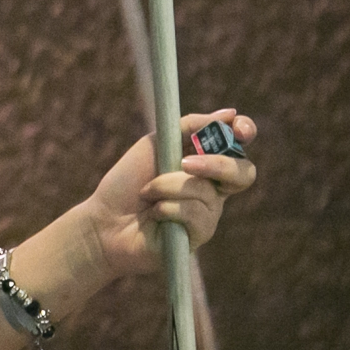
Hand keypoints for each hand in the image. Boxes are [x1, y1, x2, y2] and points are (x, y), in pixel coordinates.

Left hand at [84, 109, 258, 275]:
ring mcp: (209, 213)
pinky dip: (167, 207)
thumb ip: (189, 127)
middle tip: (184, 163)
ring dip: (168, 186)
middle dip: (217, 164)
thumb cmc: (128, 181)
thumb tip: (229, 115)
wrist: (104, 220)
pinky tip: (154, 213)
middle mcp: (212, 187)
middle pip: (244, 173)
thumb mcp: (155, 144)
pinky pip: (196, 214)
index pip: (238, 143)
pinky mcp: (199, 235)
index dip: (245, 131)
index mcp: (204, 160)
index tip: (238, 128)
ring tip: (147, 193)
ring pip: (206, 191)